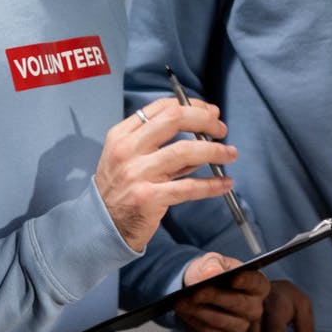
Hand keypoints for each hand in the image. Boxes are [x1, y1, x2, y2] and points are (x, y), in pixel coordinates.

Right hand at [95, 98, 240, 252]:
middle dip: (205, 120)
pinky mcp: (149, 198)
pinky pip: (188, 188)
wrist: (101, 226)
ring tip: (230, 154)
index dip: (192, 105)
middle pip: (174, 120)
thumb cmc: (119, 190)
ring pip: (185, 152)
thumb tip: (198, 131)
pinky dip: (211, 185)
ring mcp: (138, 174)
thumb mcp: (127, 158)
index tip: (210, 112)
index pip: (162, 108)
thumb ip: (156, 144)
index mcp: (122, 135)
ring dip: (214, 151)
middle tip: (221, 129)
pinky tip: (225, 183)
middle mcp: (128, 150)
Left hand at [174, 253, 269, 331]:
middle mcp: (253, 308)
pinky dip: (195, 323)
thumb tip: (213, 272)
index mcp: (257, 285)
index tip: (233, 278)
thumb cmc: (209, 273)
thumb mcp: (210, 262)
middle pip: (239, 305)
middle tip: (196, 293)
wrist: (194, 289)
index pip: (257, 284)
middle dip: (215, 298)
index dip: (246, 281)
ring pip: (222, 322)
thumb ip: (213, 264)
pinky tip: (183, 313)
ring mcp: (240, 326)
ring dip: (199, 312)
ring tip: (181, 302)